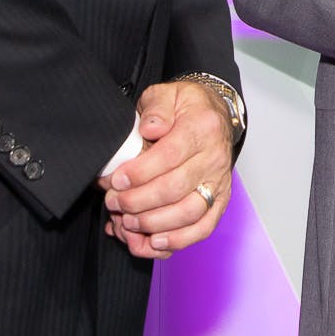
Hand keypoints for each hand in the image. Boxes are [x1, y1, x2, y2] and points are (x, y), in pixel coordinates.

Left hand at [100, 80, 234, 259]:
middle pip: (175, 189)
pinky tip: (154, 241)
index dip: (139, 173)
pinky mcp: (220, 201)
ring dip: (154, 223)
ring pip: (188, 213)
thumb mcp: (167, 93)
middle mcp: (214, 158)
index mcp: (201, 128)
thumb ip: (156, 108)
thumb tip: (149, 127)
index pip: (169, 156)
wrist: (215, 114)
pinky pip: (203, 228)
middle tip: (114, 202)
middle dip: (138, 201)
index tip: (115, 181)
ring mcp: (219, 182)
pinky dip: (178, 240)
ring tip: (128, 222)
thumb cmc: (187, 107)